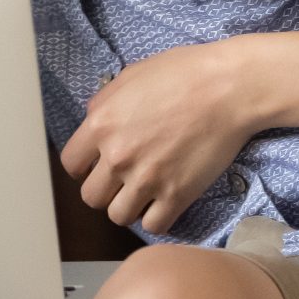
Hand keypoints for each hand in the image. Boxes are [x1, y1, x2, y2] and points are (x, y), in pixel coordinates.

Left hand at [60, 39, 263, 232]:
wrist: (228, 88)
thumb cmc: (184, 73)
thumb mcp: (131, 76)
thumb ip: (105, 102)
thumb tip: (94, 121)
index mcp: (101, 124)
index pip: (70, 165)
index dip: (84, 167)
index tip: (98, 165)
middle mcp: (118, 156)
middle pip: (91, 197)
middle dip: (105, 190)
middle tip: (124, 180)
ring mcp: (147, 178)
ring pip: (118, 216)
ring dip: (129, 206)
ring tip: (144, 192)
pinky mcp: (177, 194)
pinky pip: (153, 225)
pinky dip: (157, 218)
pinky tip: (165, 202)